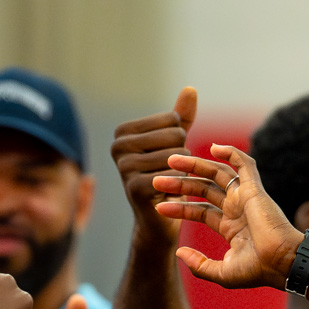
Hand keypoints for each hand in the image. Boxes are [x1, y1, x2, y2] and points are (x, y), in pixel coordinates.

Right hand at [110, 87, 197, 240]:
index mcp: (122, 132)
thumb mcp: (174, 143)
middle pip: (175, 135)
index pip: (172, 119)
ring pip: (177, 155)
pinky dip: (180, 183)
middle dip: (182, 153)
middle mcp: (118, 147)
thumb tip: (190, 89)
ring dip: (183, 169)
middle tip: (169, 172)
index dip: (180, 138)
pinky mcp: (135, 188)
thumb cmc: (166, 176)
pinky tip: (171, 193)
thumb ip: (181, 117)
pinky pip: (173, 173)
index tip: (166, 156)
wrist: (158, 219)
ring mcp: (124, 168)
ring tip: (170, 181)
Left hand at [152, 145, 303, 289]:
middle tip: (157, 180)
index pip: (200, 210)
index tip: (158, 207)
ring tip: (171, 160)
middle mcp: (237, 208)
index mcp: (230, 226)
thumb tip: (178, 251)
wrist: (282, 262)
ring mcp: (246, 197)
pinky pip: (244, 164)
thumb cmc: (258, 270)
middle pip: (204, 189)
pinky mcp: (255, 189)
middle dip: (180, 184)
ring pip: (217, 174)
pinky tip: (213, 148)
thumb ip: (199, 265)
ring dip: (194, 165)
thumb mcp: (222, 273)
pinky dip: (231, 153)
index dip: (179, 208)